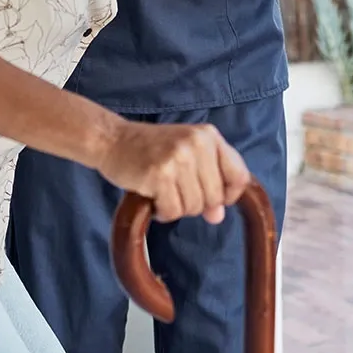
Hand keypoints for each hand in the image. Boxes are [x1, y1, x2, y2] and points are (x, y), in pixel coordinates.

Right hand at [96, 121, 250, 224]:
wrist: (113, 139)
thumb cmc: (151, 148)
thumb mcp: (187, 154)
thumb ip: (208, 180)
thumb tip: (218, 216)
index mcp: (209, 135)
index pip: (239, 176)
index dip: (228, 195)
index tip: (212, 197)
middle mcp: (197, 144)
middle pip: (215, 197)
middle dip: (196, 203)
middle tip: (175, 188)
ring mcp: (178, 158)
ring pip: (194, 207)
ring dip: (177, 207)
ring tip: (162, 189)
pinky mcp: (159, 175)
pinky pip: (173, 212)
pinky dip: (162, 212)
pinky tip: (152, 196)